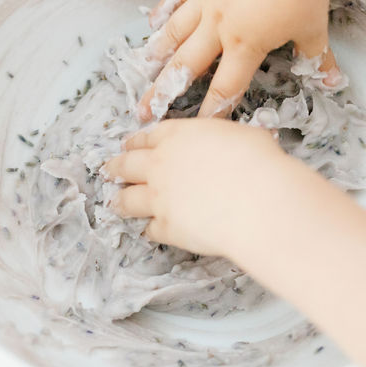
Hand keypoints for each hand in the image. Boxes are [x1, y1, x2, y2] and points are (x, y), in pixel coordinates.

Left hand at [103, 118, 288, 256]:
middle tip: (108, 171)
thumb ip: (219, 140)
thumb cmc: (257, 162)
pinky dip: (148, 230)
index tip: (129, 146)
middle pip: (127, 165)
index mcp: (177, 136)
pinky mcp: (166, 227)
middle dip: (115, 168)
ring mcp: (159, 198)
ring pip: (127, 199)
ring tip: (113, 203)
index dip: (135, 143)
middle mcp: (160, 165)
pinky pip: (149, 229)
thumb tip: (226, 146)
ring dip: (119, 201)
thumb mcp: (239, 135)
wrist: (255, 201)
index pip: (147, 137)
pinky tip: (149, 231)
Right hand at [136, 0, 344, 121]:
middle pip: (185, 66)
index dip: (211, 111)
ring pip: (175, 31)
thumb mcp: (314, 26)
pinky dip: (164, 8)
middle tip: (143, 110)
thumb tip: (333, 80)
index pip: (225, 87)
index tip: (198, 127)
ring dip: (158, 52)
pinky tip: (153, 20)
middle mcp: (219, 25)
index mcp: (245, 44)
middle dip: (163, 92)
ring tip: (144, 68)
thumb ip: (317, 57)